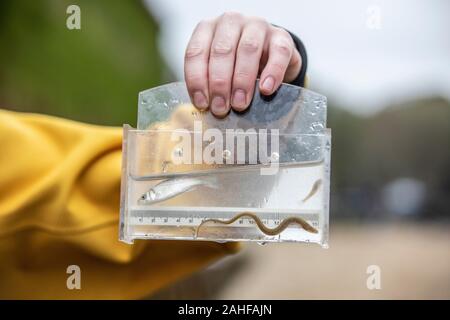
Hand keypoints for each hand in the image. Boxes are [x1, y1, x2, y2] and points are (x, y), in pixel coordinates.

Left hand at [184, 12, 301, 116]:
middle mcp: (230, 22)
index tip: (203, 103)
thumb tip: (207, 109)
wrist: (270, 58)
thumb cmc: (236, 67)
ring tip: (240, 104)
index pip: (196, 52)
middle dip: (219, 83)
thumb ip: (210, 84)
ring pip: (248, 49)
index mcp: (207, 29)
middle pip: (221, 50)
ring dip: (242, 80)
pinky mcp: (281, 36)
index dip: (197, 80)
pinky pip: (279, 52)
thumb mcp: (218, 71)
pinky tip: (266, 90)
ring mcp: (257, 26)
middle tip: (221, 108)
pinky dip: (272, 73)